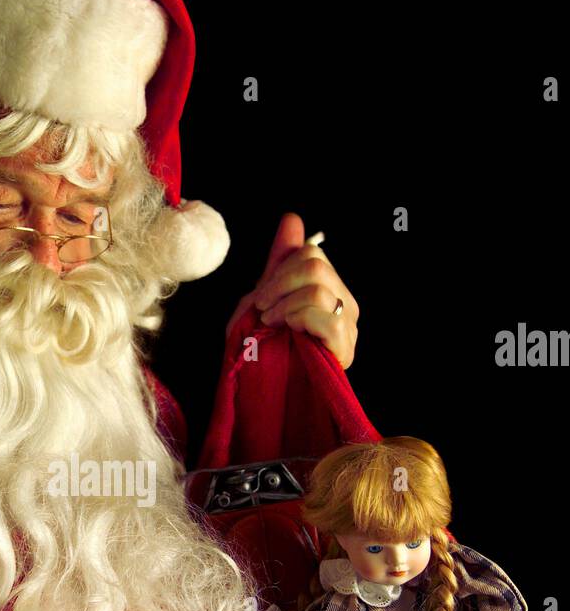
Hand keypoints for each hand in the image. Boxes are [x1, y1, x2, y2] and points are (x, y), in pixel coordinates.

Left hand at [225, 213, 358, 369]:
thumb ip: (280, 261)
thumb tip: (293, 218)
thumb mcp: (265, 299)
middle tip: (263, 310)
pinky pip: (326, 318)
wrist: (262, 391)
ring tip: (271, 323)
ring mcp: (349, 325)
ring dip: (283, 305)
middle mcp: (345, 303)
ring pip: (317, 288)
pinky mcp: (345, 347)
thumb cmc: (264, 348)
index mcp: (329, 288)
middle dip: (277, 285)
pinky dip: (299, 320)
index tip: (261, 297)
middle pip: (315, 265)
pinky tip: (288, 332)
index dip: (280, 271)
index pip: (312, 254)